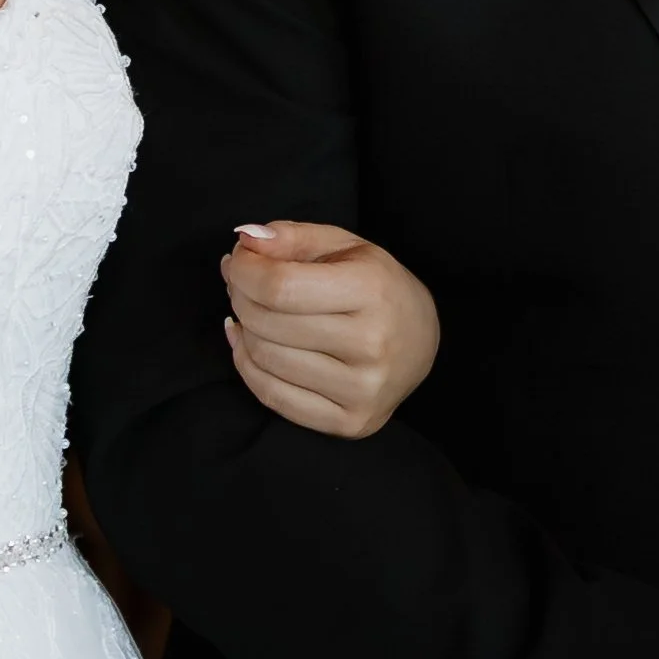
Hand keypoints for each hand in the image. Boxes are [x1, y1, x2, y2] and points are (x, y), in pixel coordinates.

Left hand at [221, 220, 438, 438]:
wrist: (421, 340)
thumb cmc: (376, 286)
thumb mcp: (343, 246)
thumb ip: (292, 237)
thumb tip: (245, 239)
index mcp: (371, 290)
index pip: (281, 286)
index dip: (245, 271)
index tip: (236, 260)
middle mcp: (371, 344)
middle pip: (269, 323)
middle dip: (239, 296)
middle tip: (240, 284)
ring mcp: (362, 389)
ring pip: (267, 359)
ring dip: (243, 330)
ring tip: (248, 312)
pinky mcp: (351, 422)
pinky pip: (274, 397)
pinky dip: (247, 367)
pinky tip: (248, 344)